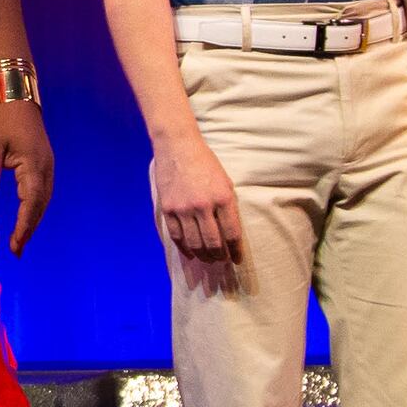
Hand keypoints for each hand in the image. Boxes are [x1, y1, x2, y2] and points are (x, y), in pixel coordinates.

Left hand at [0, 99, 56, 254]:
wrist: (15, 94)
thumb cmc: (1, 117)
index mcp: (34, 165)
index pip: (30, 203)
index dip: (24, 226)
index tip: (16, 245)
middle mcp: (45, 168)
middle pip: (40, 205)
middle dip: (29, 228)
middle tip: (17, 250)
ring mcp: (46, 165)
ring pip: (42, 199)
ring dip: (33, 219)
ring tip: (21, 239)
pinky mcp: (42, 163)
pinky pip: (40, 191)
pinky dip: (34, 207)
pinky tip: (26, 215)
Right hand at [152, 138, 245, 294]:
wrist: (178, 146)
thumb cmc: (205, 163)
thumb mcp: (225, 182)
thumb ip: (228, 206)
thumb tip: (229, 233)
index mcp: (223, 198)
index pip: (232, 234)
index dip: (236, 251)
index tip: (237, 260)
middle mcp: (204, 205)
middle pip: (213, 243)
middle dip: (219, 256)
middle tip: (222, 261)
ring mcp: (184, 208)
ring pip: (195, 243)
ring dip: (203, 255)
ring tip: (208, 259)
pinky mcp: (168, 208)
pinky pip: (176, 236)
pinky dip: (184, 248)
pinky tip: (190, 253)